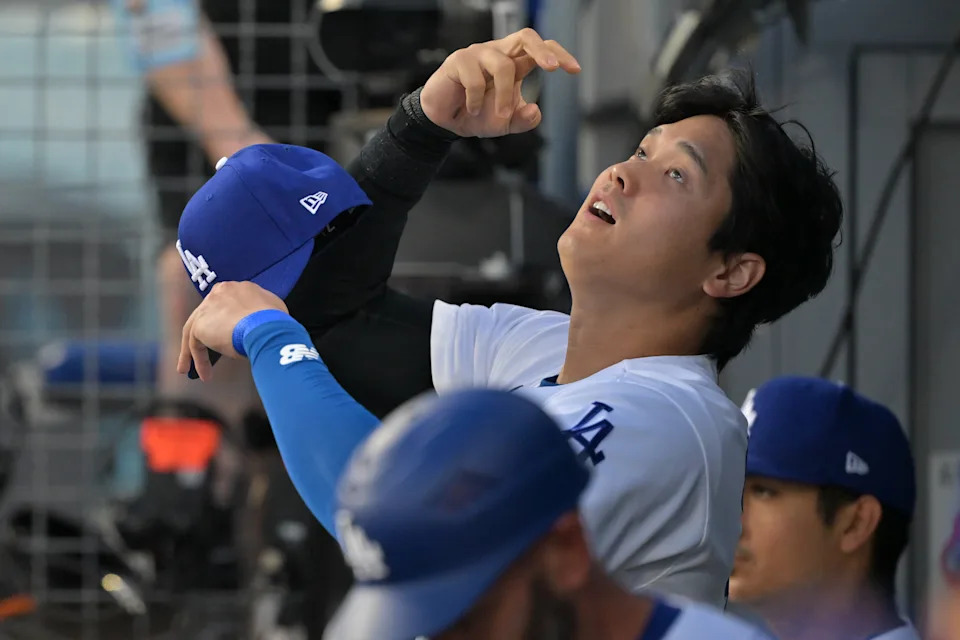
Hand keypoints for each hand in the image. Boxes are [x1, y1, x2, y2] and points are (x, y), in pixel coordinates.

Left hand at [176, 281, 287, 381]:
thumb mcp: (273, 309)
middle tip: (203, 350)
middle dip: (204, 334)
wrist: (268, 328)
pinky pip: (195, 346)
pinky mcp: (200, 325)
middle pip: (206, 315)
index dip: (223, 320)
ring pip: (194, 330)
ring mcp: (207, 307)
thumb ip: (260, 311)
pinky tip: (205, 374)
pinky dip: (199, 361)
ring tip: (194, 368)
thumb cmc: (276, 322)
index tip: (223, 334)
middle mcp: (220, 292)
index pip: (224, 304)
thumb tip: (258, 323)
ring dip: (193, 351)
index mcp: (237, 288)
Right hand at [420, 28, 579, 138]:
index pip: (541, 49)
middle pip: (525, 36)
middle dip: (542, 51)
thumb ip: (523, 120)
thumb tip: (535, 112)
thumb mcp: (505, 124)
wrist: (445, 122)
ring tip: (501, 117)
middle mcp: (499, 54)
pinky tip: (472, 111)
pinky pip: (474, 79)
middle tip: (553, 68)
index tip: (575, 70)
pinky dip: (476, 101)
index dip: (560, 55)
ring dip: (505, 95)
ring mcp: (478, 55)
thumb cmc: (477, 115)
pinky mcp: (458, 61)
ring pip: (502, 65)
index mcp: (514, 63)